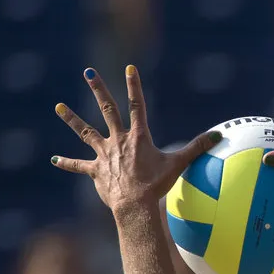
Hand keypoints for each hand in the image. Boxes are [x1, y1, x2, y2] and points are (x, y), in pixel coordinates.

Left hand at [51, 65, 222, 211]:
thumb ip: (197, 147)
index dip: (134, 85)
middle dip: (98, 89)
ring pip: (85, 132)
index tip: (129, 67)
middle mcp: (118, 141)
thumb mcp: (179, 164)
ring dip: (72, 118)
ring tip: (59, 106)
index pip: (136, 105)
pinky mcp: (96, 171)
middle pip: (107, 109)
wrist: (135, 206)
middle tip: (88, 71)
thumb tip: (219, 135)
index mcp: (138, 136)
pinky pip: (79, 166)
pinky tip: (54, 159)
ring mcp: (105, 155)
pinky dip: (67, 163)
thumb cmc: (157, 185)